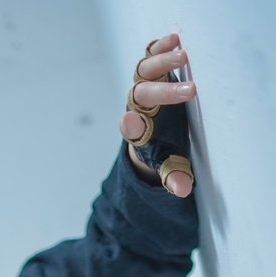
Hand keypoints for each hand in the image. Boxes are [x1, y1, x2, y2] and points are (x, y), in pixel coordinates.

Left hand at [120, 32, 195, 197]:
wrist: (153, 131)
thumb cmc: (162, 150)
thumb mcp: (168, 165)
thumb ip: (173, 177)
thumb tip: (183, 190)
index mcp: (138, 132)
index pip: (130, 128)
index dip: (131, 126)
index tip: (133, 123)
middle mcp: (137, 107)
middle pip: (143, 95)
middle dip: (165, 93)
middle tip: (191, 91)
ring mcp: (143, 86)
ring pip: (145, 71)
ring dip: (162, 63)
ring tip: (183, 57)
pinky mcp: (151, 72)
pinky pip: (150, 56)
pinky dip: (160, 47)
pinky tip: (175, 40)